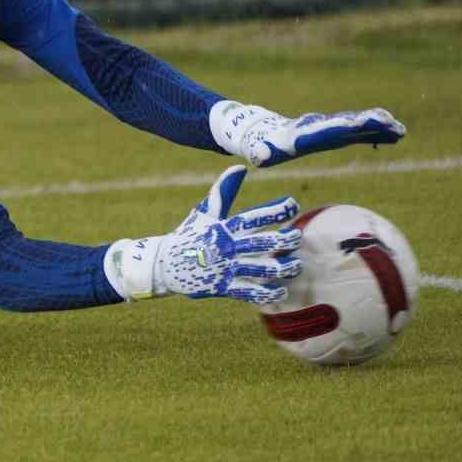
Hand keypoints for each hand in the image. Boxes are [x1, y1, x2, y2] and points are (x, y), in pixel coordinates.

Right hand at [106, 165, 301, 304]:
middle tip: (297, 237)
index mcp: (224, 227)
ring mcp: (224, 268)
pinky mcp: (221, 288)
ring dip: (282, 268)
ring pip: (261, 269)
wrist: (164, 264)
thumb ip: (224, 191)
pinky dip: (267, 294)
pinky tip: (281, 291)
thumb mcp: (204, 212)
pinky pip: (249, 292)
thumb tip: (239, 167)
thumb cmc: (189, 234)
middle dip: (285, 240)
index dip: (275, 210)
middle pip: (262, 242)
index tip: (292, 204)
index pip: (253, 216)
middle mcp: (226, 247)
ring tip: (296, 265)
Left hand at [211, 101, 405, 167]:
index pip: (328, 128)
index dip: (344, 126)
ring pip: (358, 126)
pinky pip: (360, 133)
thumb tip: (259, 158)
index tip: (361, 121)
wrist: (266, 132)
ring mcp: (331, 129)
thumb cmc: (263, 147)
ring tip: (401, 130)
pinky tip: (395, 135)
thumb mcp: (259, 151)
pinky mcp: (336, 134)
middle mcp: (322, 128)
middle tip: (391, 123)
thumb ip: (261, 154)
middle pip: (348, 124)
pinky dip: (376, 133)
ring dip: (378, 127)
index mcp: (307, 134)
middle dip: (368, 123)